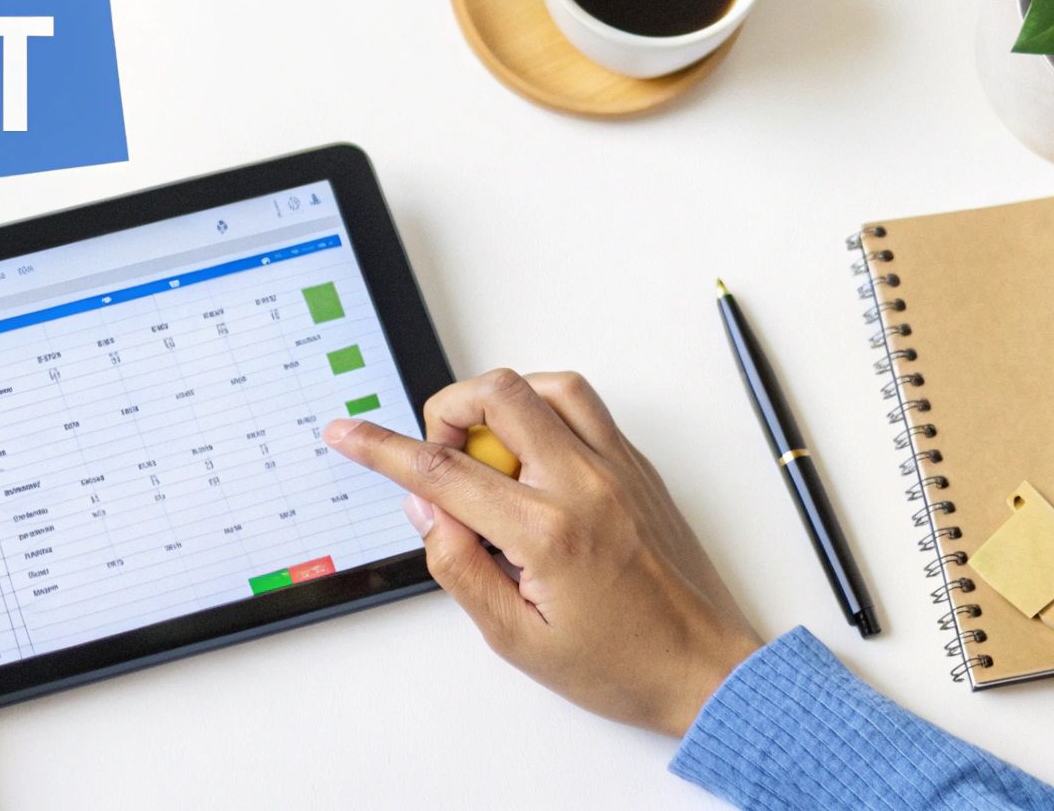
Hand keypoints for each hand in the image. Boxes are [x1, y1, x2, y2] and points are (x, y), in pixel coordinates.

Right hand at [325, 369, 760, 736]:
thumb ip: (458, 566)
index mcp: (547, 533)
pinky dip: (543, 411)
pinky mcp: (638, 465)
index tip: (347, 434)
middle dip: (447, 412)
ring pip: (544, 385)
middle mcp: (585, 485)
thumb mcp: (515, 639)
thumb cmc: (622, 664)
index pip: (442, 472)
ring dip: (500, 403)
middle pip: (496, 394)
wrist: (705, 669)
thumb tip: (427, 509)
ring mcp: (618, 467)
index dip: (381, 449)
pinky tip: (533, 459)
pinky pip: (582, 405)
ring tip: (489, 455)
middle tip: (440, 458)